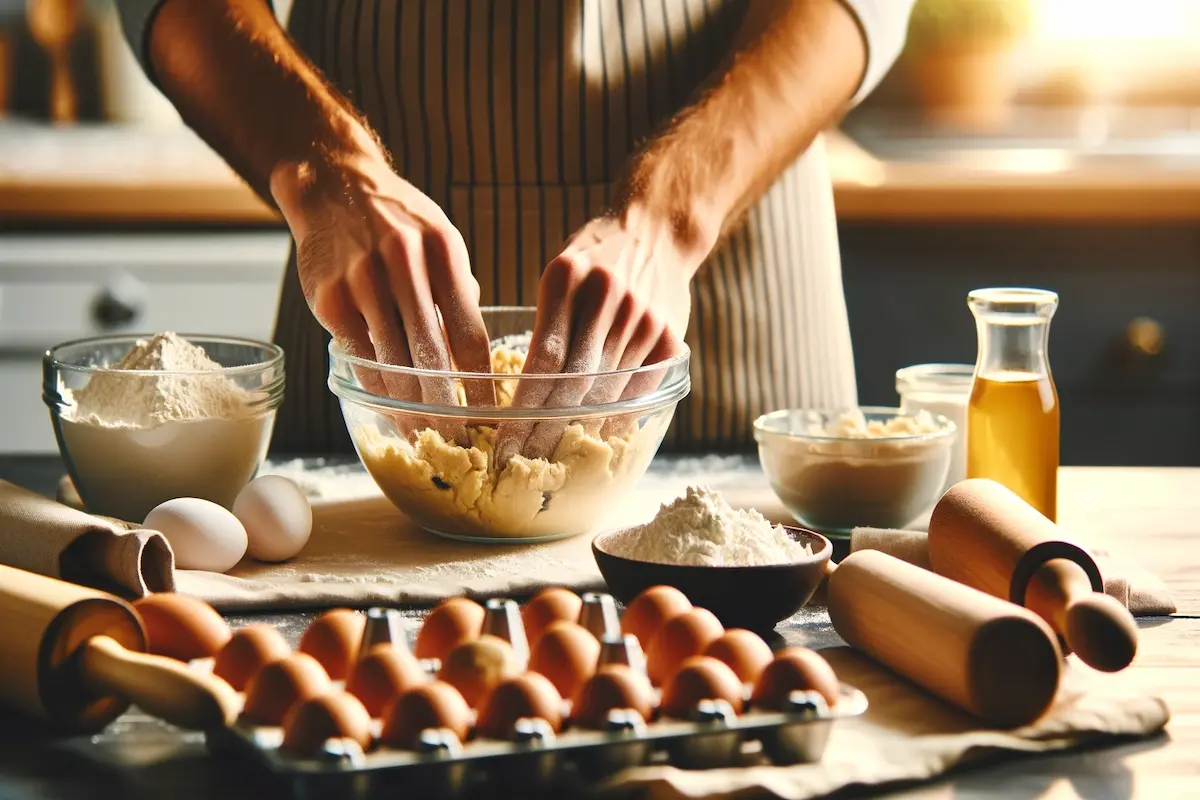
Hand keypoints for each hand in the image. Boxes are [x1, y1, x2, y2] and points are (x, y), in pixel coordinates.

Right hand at [270, 153, 495, 421]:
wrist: (334, 187)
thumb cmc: (399, 220)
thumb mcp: (441, 240)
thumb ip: (458, 292)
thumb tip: (472, 352)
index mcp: (443, 252)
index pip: (469, 334)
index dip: (481, 383)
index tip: (492, 414)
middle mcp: (403, 265)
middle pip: (431, 356)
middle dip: (446, 407)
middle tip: (459, 441)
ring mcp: (362, 281)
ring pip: (393, 362)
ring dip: (410, 407)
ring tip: (426, 434)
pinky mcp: (330, 298)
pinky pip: (360, 355)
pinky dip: (377, 386)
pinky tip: (389, 407)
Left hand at [498, 203, 710, 461]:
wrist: (657, 230)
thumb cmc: (594, 259)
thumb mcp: (561, 273)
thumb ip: (547, 323)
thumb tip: (520, 394)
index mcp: (566, 276)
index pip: (543, 358)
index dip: (523, 407)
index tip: (503, 440)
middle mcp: (606, 295)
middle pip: (572, 381)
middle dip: (544, 429)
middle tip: (521, 464)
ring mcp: (642, 317)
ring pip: (605, 389)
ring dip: (577, 430)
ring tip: (551, 460)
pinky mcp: (669, 334)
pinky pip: (638, 387)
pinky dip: (617, 415)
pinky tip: (596, 436)